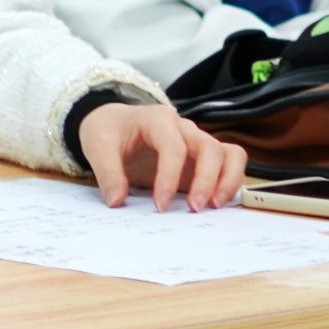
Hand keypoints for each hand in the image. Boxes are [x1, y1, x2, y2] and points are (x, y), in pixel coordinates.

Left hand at [78, 103, 247, 212]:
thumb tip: (117, 201)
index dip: (169, 177)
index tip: (160, 205)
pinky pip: (229, 162)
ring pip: (229, 153)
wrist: (113, 122)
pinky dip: (230, 181)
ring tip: (213, 206)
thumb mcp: (98, 147)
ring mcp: (196, 142)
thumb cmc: (109, 131)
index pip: (174, 147)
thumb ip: (108, 174)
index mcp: (158, 119)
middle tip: (193, 209)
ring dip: (227, 180)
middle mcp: (184, 128)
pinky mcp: (201, 158)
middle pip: (210, 147)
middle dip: (206, 180)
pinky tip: (216, 202)